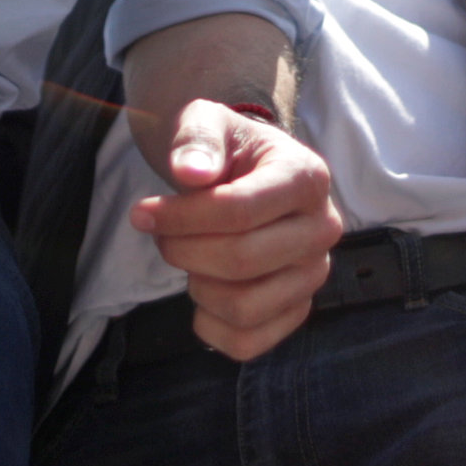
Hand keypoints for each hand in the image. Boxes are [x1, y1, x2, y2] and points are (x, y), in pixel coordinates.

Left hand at [128, 98, 339, 359]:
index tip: (141, 212)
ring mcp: (313, 275)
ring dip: (197, 285)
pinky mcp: (297, 311)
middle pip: (241, 260)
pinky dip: (210, 325)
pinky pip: (247, 343)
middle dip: (183, 250)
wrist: (246, 173)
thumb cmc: (225, 148)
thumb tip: (191, 172)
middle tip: (162, 235)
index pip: (239, 210)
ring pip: (244, 307)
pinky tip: (202, 291)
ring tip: (190, 257)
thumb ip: (196, 138)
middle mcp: (323, 229)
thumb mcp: (205, 122)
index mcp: (307, 177)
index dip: (180, 218)